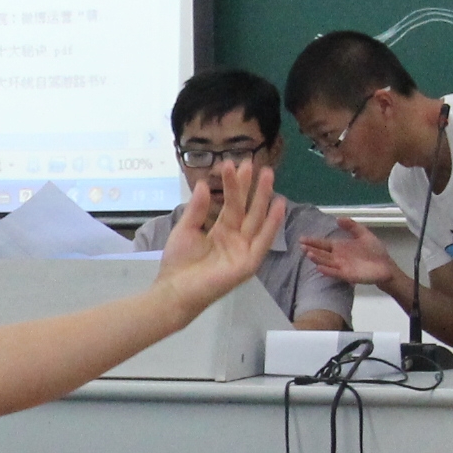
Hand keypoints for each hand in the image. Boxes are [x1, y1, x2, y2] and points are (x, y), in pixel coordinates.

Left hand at [155, 155, 284, 313]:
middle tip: (255, 162)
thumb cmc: (178, 263)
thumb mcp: (186, 229)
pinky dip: (273, 224)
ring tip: (269, 174)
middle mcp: (236, 239)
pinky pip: (263, 241)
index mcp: (222, 231)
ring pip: (257, 219)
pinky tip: (279, 205)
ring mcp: (244, 250)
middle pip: (248, 208)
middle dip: (252, 186)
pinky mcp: (248, 263)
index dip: (235, 184)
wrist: (174, 291)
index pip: (233, 204)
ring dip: (264, 197)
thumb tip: (204, 184)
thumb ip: (197, 208)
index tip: (235, 163)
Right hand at [301, 229, 402, 295]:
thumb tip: (337, 218)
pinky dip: (327, 271)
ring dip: (317, 259)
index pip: (323, 244)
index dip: (313, 241)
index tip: (302, 239)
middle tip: (302, 246)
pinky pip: (335, 273)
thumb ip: (351, 226)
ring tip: (308, 254)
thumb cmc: (374, 251)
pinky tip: (319, 267)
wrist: (386, 266)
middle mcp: (337, 257)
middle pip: (322, 253)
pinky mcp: (347, 275)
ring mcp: (341, 267)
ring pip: (326, 262)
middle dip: (312, 250)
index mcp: (340, 247)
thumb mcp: (363, 234)